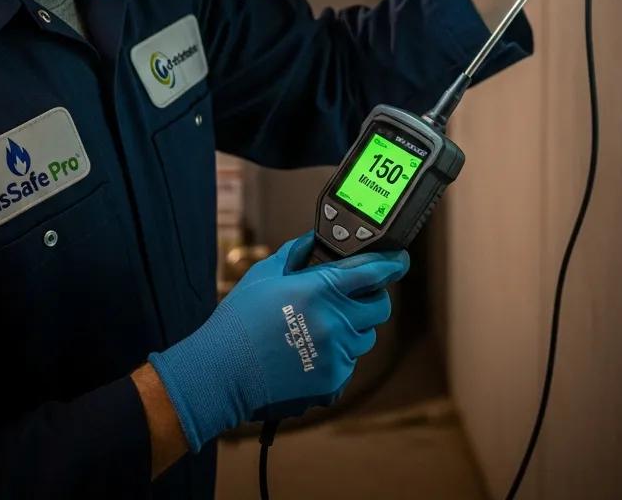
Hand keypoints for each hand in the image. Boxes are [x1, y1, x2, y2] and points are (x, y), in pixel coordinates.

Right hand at [149, 231, 408, 450]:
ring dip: (353, 330)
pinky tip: (311, 354)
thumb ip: (296, 253)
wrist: (220, 374)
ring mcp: (336, 354)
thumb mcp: (264, 276)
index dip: (392, 263)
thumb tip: (313, 240)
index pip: (373, 272)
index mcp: (321, 289)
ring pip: (365, 338)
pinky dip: (337, 357)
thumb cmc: (239, 322)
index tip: (400, 260)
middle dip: (371, 299)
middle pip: (380, 307)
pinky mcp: (332, 381)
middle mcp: (336, 322)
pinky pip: (349, 364)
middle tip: (352, 298)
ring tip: (322, 329)